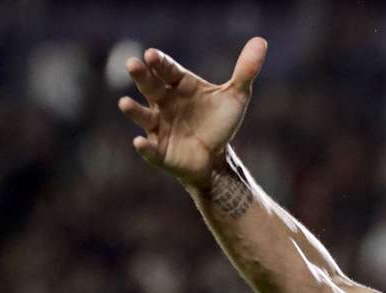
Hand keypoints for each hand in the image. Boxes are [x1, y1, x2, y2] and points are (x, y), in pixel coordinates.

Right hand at [118, 38, 267, 187]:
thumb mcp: (236, 97)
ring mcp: (158, 126)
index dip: (159, 62)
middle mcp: (163, 102)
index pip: (166, 69)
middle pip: (150, 86)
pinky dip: (145, 147)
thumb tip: (261, 41)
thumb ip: (245, 71)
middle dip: (141, 76)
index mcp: (178, 85)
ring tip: (125, 103)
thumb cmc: (219, 122)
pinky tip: (140, 142)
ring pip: (143, 116)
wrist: (216, 157)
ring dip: (134, 110)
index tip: (152, 54)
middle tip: (133, 64)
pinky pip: (150, 149)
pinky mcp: (159, 151)